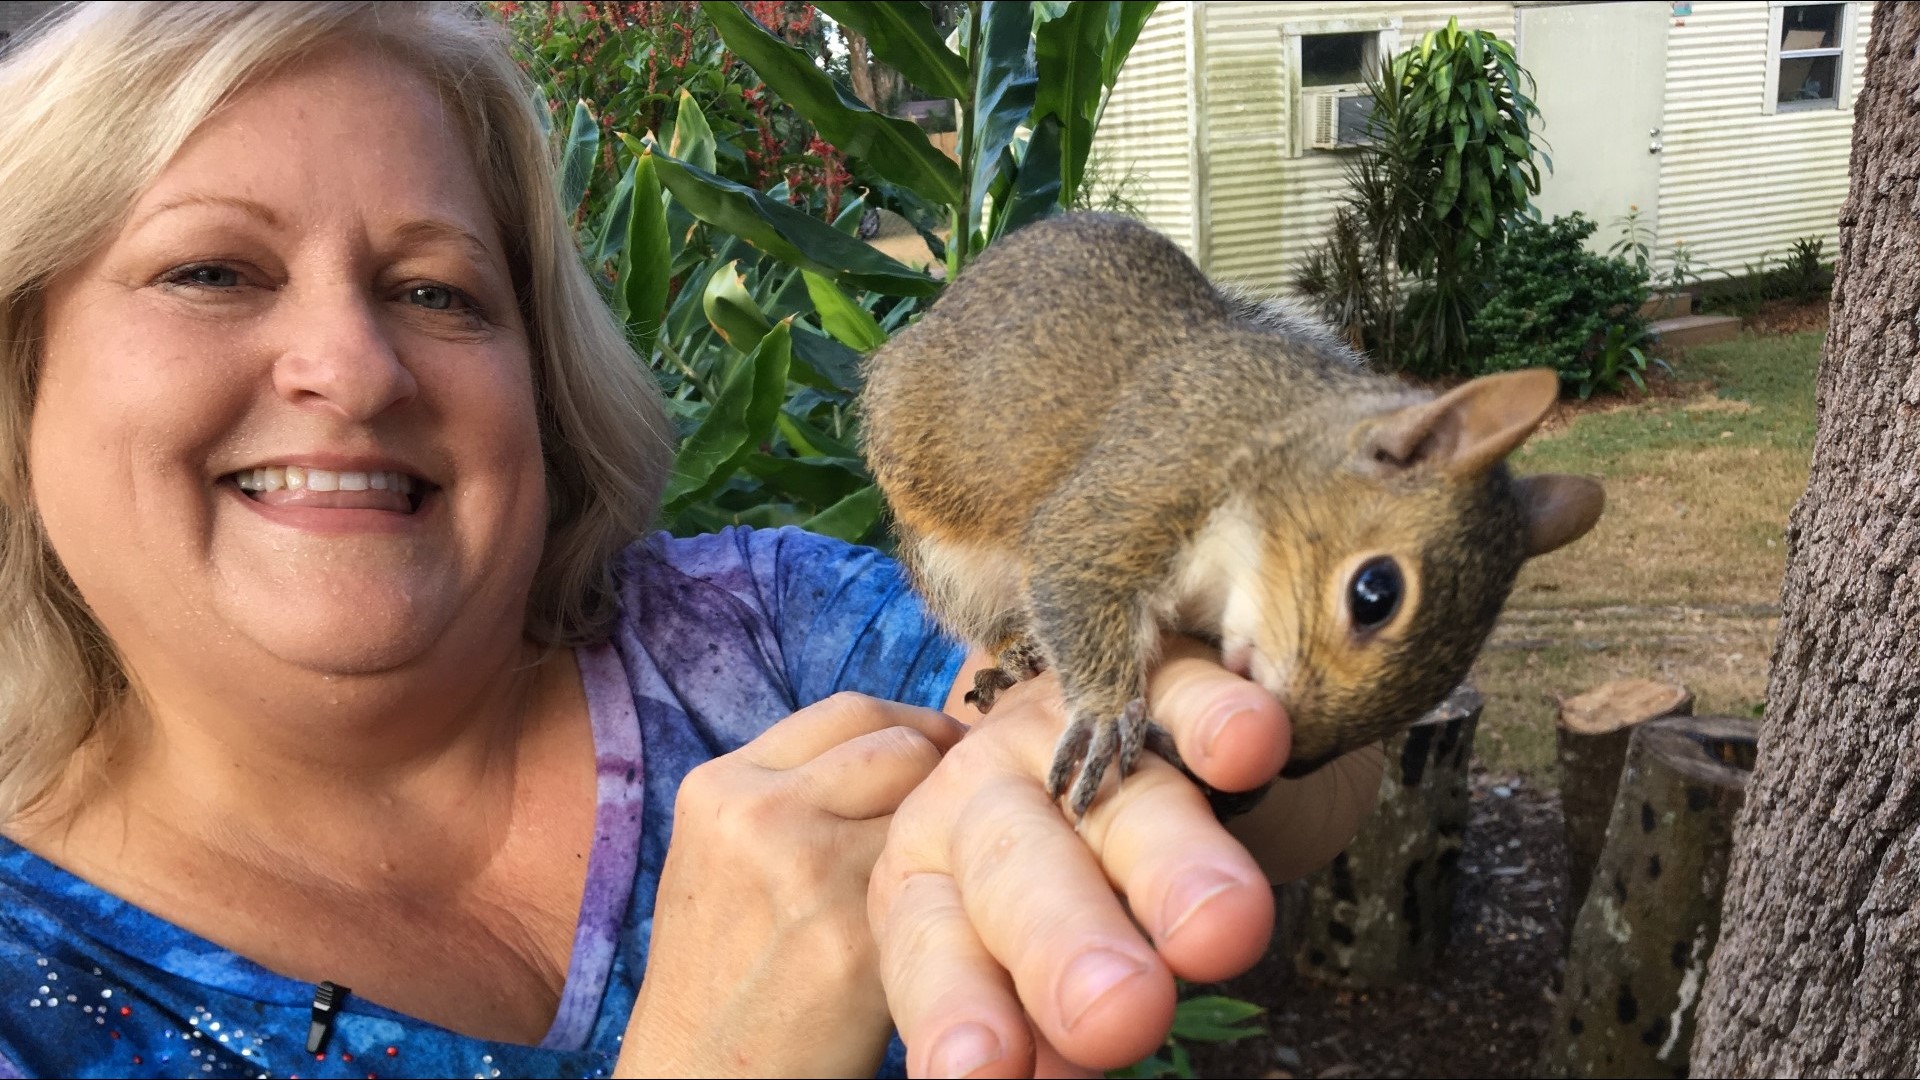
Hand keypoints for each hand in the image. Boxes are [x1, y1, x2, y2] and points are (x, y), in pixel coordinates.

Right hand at [615, 692, 967, 1077]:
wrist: (701, 1078)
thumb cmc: (723, 976)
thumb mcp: (724, 858)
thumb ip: (793, 796)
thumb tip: (902, 748)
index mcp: (722, 786)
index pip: (849, 713)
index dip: (913, 727)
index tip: (946, 753)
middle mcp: (760, 814)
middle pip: (899, 744)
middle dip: (947, 770)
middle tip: (972, 808)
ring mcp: (808, 870)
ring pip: (930, 807)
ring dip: (956, 831)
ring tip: (957, 865)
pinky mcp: (856, 936)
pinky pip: (940, 884)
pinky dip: (960, 895)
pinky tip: (956, 916)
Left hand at [870, 639, 1290, 1076]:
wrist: (1109, 736)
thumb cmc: (1058, 889)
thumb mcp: (1024, 968)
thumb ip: (1038, 1035)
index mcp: (930, 880)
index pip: (935, 950)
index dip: (956, 1010)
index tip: (979, 1072)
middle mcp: (986, 799)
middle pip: (1014, 866)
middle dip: (1065, 943)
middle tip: (1121, 1016)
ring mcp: (1073, 727)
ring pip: (1120, 792)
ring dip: (1171, 862)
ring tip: (1221, 931)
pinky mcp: (1163, 675)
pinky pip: (1191, 693)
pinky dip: (1219, 719)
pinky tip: (1247, 748)